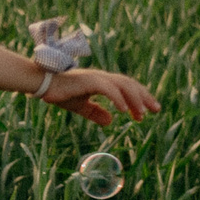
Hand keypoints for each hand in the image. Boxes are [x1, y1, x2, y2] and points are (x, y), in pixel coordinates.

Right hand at [41, 67, 158, 126]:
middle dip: (144, 97)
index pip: (126, 88)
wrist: (42, 85)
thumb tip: (110, 121)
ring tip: (142, 114)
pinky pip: (109, 89)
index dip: (139, 99)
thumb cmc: (59, 94)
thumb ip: (95, 113)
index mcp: (102, 82)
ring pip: (123, 86)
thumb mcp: (80, 107)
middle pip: (130, 85)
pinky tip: (124, 110)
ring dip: (135, 99)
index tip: (148, 113)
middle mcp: (102, 77)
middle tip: (156, 110)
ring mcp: (96, 77)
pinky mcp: (89, 81)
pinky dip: (118, 99)